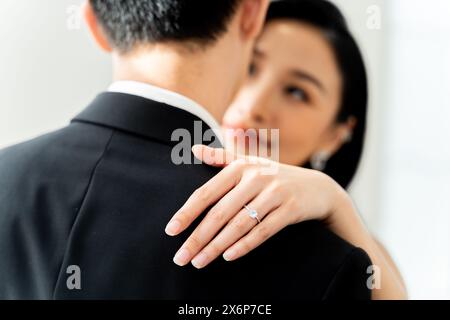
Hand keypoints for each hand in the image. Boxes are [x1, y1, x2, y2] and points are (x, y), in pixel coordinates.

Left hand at [165, 145, 343, 268]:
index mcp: (240, 167)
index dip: (187, 213)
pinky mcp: (290, 209)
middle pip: (220, 212)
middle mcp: (256, 178)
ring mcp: (275, 193)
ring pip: (239, 224)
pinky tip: (229, 257)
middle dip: (198, 237)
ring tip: (199, 262)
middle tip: (181, 257)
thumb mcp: (249, 163)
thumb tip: (193, 149)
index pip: (207, 192)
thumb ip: (220, 158)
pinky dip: (245, 245)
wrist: (317, 187)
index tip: (171, 231)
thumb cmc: (275, 176)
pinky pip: (263, 230)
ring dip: (217, 246)